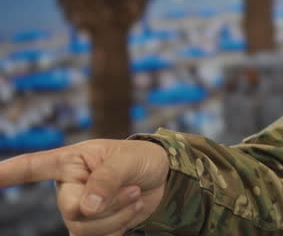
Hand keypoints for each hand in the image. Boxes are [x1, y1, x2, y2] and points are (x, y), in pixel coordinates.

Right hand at [0, 139, 169, 235]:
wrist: (162, 177)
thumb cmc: (141, 159)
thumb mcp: (128, 159)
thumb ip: (105, 179)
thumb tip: (85, 208)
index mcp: (70, 161)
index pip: (31, 167)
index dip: (8, 173)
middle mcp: (68, 187)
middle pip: (71, 210)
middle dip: (108, 204)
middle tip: (132, 189)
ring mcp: (78, 210)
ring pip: (85, 228)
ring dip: (118, 215)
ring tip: (134, 196)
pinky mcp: (93, 227)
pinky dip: (119, 227)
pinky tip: (131, 210)